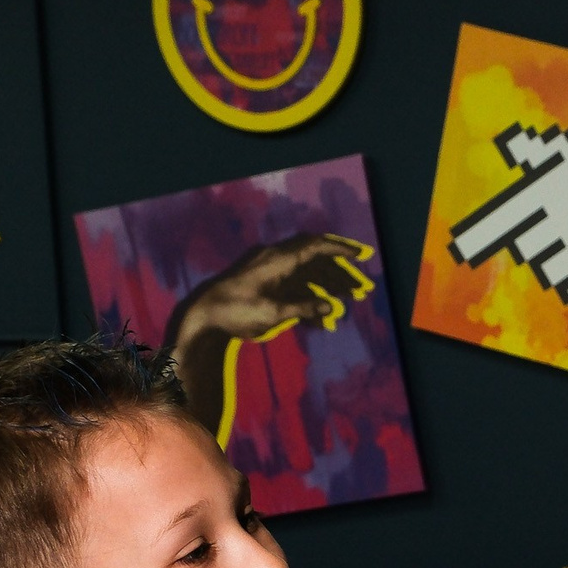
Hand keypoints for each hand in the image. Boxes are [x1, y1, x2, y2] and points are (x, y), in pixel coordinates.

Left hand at [168, 233, 375, 345]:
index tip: (363, 255)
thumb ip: (303, 309)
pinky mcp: (266, 285)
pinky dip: (311, 300)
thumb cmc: (235, 313)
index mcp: (277, 259)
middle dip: (342, 274)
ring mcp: (270, 272)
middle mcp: (275, 260)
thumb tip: (331, 308)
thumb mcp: (272, 313)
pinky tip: (324, 321)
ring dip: (330, 288)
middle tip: (364, 291)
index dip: (341, 248)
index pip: (315, 245)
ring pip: (308, 275)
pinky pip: (295, 288)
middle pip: (316, 261)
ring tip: (349, 305)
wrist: (203, 317)